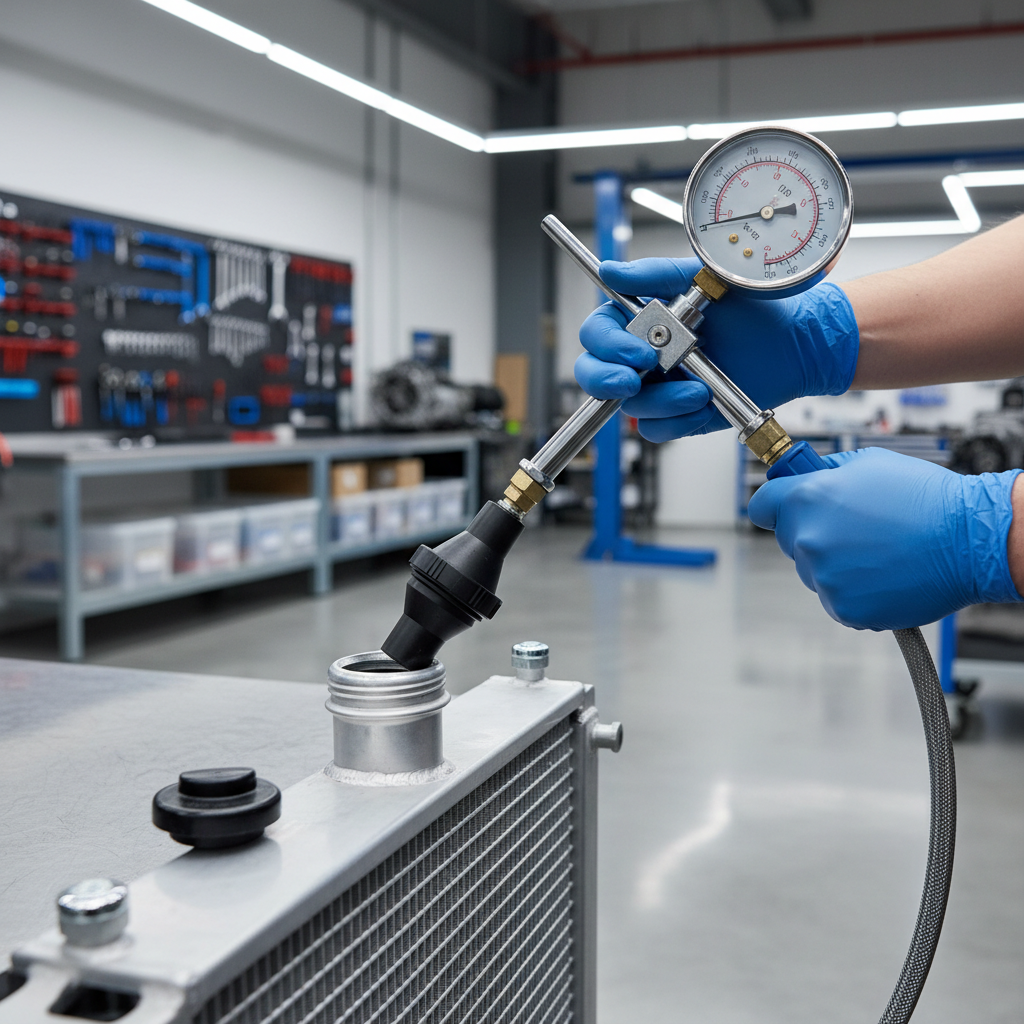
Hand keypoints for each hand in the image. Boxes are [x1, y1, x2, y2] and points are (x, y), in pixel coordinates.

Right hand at [574, 257, 858, 441]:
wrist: (793, 343)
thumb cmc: (752, 308)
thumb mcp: (700, 280)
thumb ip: (653, 275)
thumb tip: (611, 270)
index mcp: (639, 320)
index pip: (597, 334)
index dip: (607, 346)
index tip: (637, 353)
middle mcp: (642, 355)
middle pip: (594, 374)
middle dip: (607, 380)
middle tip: (635, 380)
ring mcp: (658, 386)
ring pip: (629, 406)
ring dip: (662, 399)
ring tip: (696, 388)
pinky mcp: (677, 413)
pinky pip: (656, 428)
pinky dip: (677, 417)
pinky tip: (702, 400)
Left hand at [748, 447, 1022, 629]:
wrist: (969, 539)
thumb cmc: (925, 498)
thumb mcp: (867, 463)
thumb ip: (824, 471)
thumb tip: (801, 474)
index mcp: (807, 499)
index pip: (761, 506)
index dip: (773, 504)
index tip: (781, 506)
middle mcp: (808, 539)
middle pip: (788, 539)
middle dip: (812, 531)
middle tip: (854, 528)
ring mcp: (824, 577)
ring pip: (813, 571)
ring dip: (835, 563)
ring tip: (877, 550)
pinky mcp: (844, 608)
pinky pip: (836, 599)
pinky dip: (854, 590)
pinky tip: (883, 573)